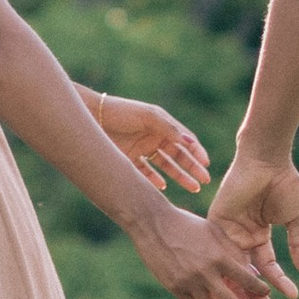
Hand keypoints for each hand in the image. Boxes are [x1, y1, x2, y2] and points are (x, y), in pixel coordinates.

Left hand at [90, 94, 209, 194]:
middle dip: (193, 168)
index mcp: (162, 125)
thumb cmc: (121, 111)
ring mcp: (142, 149)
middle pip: (178, 156)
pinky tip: (164, 187)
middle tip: (205, 181)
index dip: (197, 152)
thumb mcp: (147, 116)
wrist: (92, 117)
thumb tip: (190, 141)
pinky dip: (155, 181)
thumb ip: (168, 128)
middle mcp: (154, 138)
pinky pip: (146, 174)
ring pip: (166, 167)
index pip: (185, 140)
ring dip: (180, 177)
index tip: (206, 164)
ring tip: (193, 187)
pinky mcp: (128, 160)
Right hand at [129, 197, 293, 298]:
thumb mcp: (214, 232)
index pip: (246, 280)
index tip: (266, 294)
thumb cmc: (189, 225)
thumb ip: (233, 252)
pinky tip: (204, 296)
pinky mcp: (174, 287)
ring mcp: (188, 281)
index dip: (259, 290)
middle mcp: (205, 271)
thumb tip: (253, 274)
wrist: (154, 223)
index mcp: (219, 255)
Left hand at [207, 150, 298, 281]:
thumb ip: (298, 244)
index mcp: (258, 234)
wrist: (266, 160)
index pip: (267, 265)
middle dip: (258, 291)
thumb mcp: (294, 218)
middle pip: (248, 271)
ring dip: (243, 286)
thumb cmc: (283, 183)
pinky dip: (229, 268)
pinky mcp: (216, 223)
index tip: (293, 296)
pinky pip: (221, 250)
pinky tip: (239, 285)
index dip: (279, 281)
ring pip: (233, 266)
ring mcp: (228, 231)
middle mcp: (241, 236)